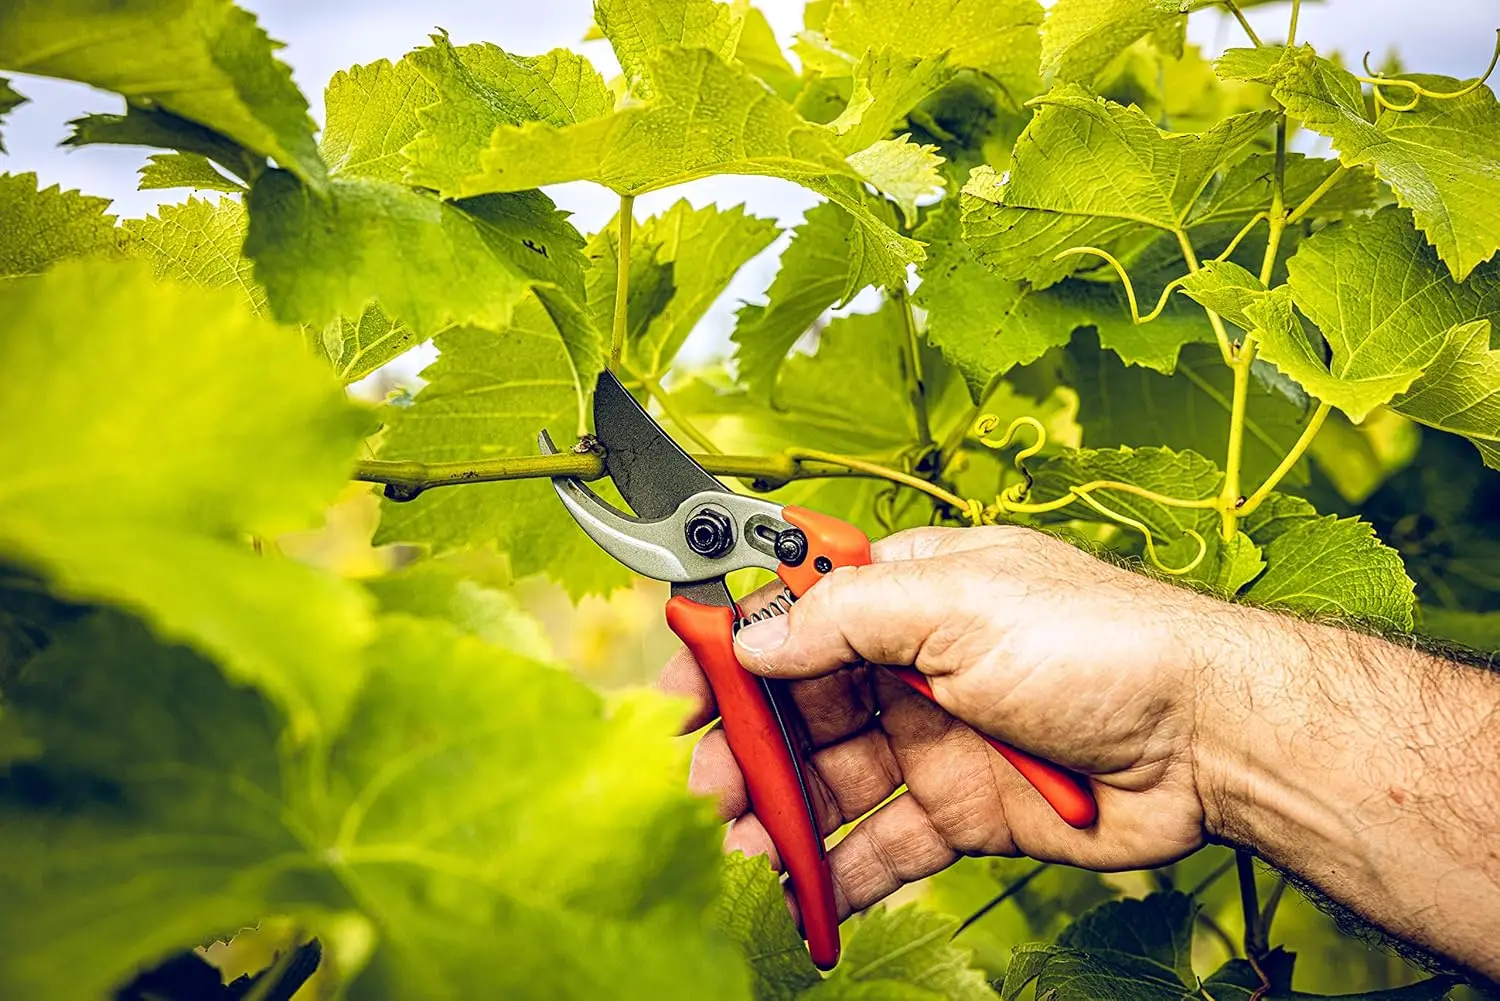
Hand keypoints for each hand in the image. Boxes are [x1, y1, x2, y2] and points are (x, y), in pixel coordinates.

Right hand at [660, 525, 1236, 916]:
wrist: (1208, 740)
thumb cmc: (1099, 643)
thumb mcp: (958, 606)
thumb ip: (843, 620)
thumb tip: (753, 635)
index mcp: (914, 593)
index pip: (800, 611)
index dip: (738, 644)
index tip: (683, 679)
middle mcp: (918, 665)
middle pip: (805, 703)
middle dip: (750, 740)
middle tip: (708, 781)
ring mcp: (939, 740)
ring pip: (835, 778)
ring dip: (783, 809)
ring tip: (745, 841)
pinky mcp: (966, 811)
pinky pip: (885, 843)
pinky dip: (839, 870)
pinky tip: (801, 892)